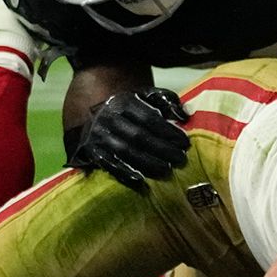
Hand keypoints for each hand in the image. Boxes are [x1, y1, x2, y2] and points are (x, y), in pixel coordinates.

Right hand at [66, 88, 190, 189]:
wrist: (96, 111)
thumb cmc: (129, 106)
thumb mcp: (146, 96)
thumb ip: (167, 101)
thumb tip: (185, 115)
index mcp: (124, 102)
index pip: (149, 118)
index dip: (167, 131)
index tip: (184, 143)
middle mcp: (109, 117)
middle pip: (138, 136)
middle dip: (161, 149)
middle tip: (180, 159)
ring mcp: (99, 135)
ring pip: (125, 151)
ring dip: (147, 163)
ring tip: (166, 170)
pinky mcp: (92, 150)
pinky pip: (109, 164)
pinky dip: (124, 173)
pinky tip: (140, 180)